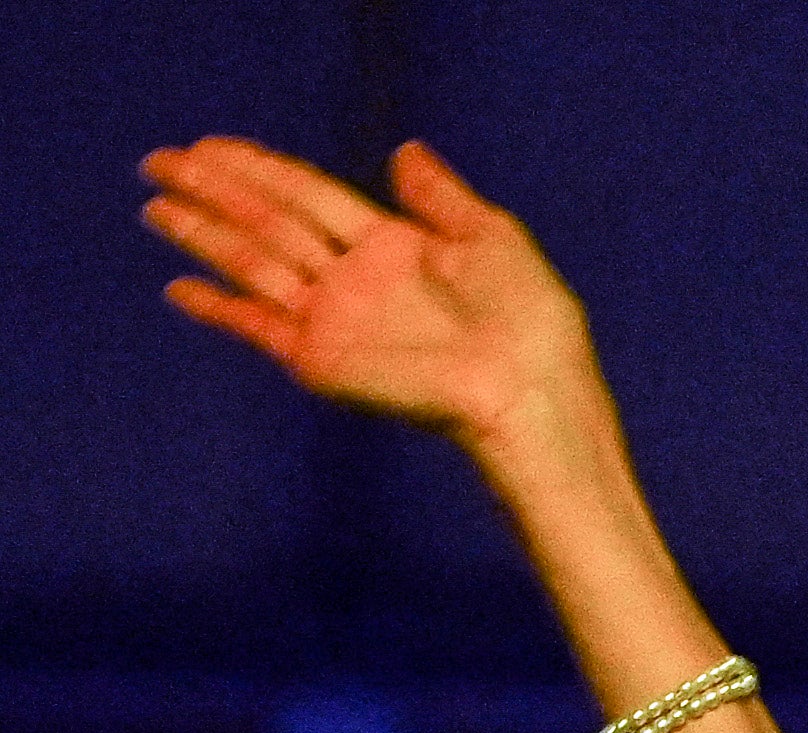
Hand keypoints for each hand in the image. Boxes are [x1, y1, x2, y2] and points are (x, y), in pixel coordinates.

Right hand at [139, 137, 605, 459]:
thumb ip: (440, 196)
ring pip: (253, 262)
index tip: (211, 146)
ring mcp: (334, 320)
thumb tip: (405, 151)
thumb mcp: (491, 237)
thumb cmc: (528, 318)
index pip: (308, 194)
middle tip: (159, 161)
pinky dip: (220, 308)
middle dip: (214, 190)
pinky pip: (258, 326)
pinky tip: (180, 288)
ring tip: (154, 207)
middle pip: (268, 221)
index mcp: (393, 247)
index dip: (259, 168)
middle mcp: (354, 281)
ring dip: (203, 234)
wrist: (525, 387)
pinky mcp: (321, 359)